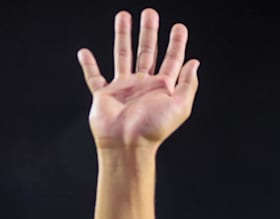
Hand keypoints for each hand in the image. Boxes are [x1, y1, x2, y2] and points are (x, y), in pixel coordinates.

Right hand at [77, 9, 199, 150]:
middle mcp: (143, 85)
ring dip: (123, 36)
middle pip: (147, 51)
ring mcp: (123, 88)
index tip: (180, 27)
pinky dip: (88, 65)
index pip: (172, 60)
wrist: (127, 144)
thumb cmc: (154, 128)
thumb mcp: (180, 106)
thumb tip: (195, 62)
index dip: (177, 43)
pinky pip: (94, 76)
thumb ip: (188, 84)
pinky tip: (85, 52)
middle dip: (149, 32)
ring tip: (123, 15)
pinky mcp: (104, 95)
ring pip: (122, 55)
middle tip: (150, 12)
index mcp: (162, 88)